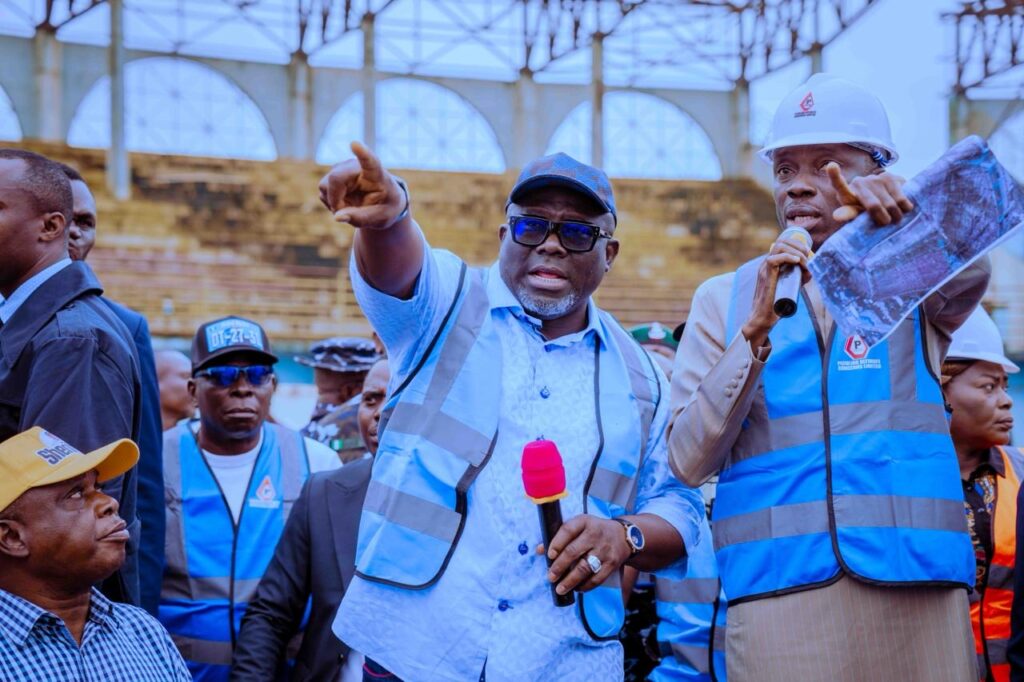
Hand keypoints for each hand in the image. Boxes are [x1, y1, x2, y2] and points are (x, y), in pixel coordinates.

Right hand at [318, 141, 406, 229]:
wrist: (383, 201)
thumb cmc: (385, 206)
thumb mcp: (380, 217)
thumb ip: (361, 218)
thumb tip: (337, 217)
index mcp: (377, 174)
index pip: (370, 161)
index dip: (362, 153)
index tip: (355, 144)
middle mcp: (357, 166)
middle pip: (335, 178)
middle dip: (335, 199)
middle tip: (345, 213)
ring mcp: (343, 168)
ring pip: (325, 185)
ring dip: (333, 202)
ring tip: (351, 207)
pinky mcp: (334, 174)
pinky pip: (323, 191)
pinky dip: (331, 201)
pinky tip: (345, 202)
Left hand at [539, 514, 631, 594]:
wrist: (624, 535)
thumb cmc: (594, 531)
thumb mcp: (580, 526)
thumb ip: (560, 537)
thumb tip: (539, 550)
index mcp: (584, 522)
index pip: (567, 530)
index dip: (556, 543)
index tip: (548, 555)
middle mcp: (595, 534)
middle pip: (573, 551)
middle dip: (559, 566)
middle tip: (550, 577)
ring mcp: (604, 550)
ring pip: (584, 568)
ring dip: (570, 580)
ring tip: (560, 588)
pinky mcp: (612, 563)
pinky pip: (597, 578)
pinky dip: (585, 586)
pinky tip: (576, 589)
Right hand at [741, 232, 811, 347]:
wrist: (764, 317)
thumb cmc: (776, 305)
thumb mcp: (792, 287)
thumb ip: (799, 277)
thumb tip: (811, 270)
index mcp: (771, 264)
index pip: (783, 243)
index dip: (798, 244)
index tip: (809, 254)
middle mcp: (767, 264)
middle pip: (782, 241)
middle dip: (799, 245)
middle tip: (808, 256)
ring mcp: (765, 269)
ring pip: (779, 247)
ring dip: (795, 250)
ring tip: (804, 261)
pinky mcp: (765, 276)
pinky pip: (773, 259)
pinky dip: (787, 257)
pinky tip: (797, 261)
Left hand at [826, 162, 913, 225]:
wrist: (885, 202)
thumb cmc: (865, 213)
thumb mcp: (857, 215)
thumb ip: (849, 214)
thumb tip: (837, 216)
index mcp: (846, 194)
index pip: (839, 185)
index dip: (835, 176)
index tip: (831, 166)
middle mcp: (859, 183)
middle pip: (874, 206)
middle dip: (883, 220)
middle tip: (886, 223)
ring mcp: (875, 178)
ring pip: (891, 204)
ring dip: (896, 215)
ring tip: (894, 217)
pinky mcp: (890, 177)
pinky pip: (902, 199)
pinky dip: (905, 208)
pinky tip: (903, 207)